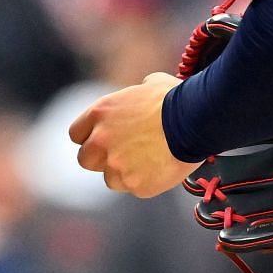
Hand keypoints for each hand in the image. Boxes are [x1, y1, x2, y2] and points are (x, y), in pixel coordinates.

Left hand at [69, 72, 198, 197]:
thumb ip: (133, 97)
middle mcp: (100, 141)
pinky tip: (161, 168)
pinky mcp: (135, 185)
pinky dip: (145, 182)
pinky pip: (134, 188)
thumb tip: (142, 94)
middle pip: (85, 159)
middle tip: (123, 154)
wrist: (195, 120)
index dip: (90, 137)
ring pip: (110, 178)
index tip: (104, 139)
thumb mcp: (149, 84)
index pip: (76, 134)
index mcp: (99, 114)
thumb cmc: (176, 98)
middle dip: (101, 158)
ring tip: (149, 162)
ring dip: (124, 173)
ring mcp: (116, 165)